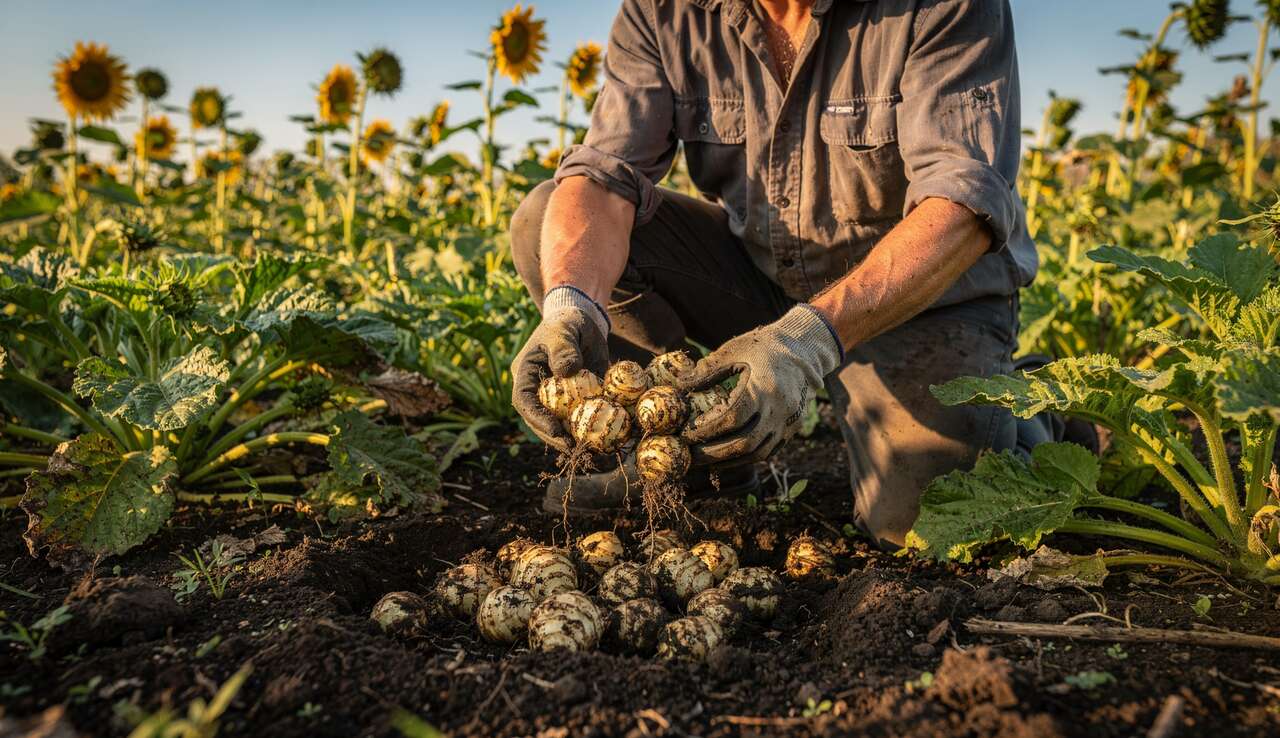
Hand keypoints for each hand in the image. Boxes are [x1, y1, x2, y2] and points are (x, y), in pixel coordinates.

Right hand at [512, 287, 610, 451]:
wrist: (582, 321)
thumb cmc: (567, 323)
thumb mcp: (563, 331)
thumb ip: (563, 349)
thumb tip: (567, 372)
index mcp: (525, 373)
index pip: (524, 401)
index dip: (537, 419)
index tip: (556, 431)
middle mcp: (536, 390)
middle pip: (539, 420)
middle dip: (555, 436)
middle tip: (574, 447)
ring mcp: (554, 397)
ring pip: (557, 423)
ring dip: (571, 436)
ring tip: (589, 447)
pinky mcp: (572, 400)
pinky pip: (576, 417)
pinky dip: (587, 427)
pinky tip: (601, 436)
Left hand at [675, 305, 842, 465]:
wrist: (804, 348)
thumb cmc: (763, 346)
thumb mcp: (734, 350)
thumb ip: (706, 370)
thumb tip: (678, 385)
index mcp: (763, 388)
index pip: (732, 419)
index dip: (707, 430)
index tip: (687, 434)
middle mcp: (780, 409)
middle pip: (744, 443)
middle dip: (714, 453)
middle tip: (691, 456)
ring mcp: (789, 422)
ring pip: (757, 454)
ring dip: (729, 461)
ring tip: (705, 460)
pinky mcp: (792, 428)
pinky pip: (768, 451)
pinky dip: (746, 458)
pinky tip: (727, 457)